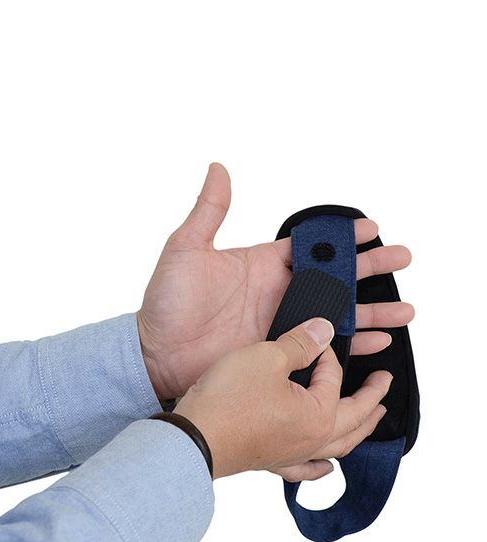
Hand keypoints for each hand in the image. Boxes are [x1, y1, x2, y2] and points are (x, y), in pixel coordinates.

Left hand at [138, 163, 413, 401]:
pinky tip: (375, 341)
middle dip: (370, 269)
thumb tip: (218, 168)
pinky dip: (351, 344)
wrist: (157, 353)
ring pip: (338, 314)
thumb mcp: (185, 249)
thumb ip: (209, 211)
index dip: (341, 238)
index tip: (371, 228)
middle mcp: (279, 292)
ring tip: (404, 310)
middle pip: (335, 278)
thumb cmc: (167, 303)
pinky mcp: (281, 353)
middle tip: (401, 258)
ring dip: (372, 310)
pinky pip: (324, 348)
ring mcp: (283, 324)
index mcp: (262, 264)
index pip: (311, 247)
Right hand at [174, 318, 389, 478]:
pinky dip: (321, 467)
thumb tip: (325, 330)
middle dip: (372, 399)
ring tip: (368, 422)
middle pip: (353, 419)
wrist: (193, 437)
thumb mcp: (268, 357)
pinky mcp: (272, 461)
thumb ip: (301, 343)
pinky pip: (307, 468)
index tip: (314, 338)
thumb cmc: (229, 400)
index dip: (325, 353)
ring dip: (357, 430)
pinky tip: (326, 468)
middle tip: (384, 384)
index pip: (333, 377)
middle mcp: (312, 440)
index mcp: (319, 414)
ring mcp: (292, 454)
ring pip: (337, 445)